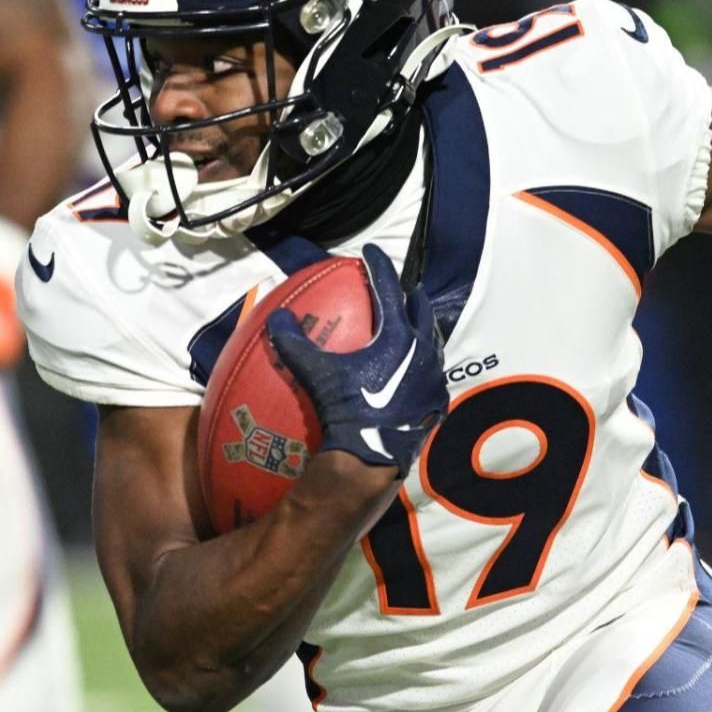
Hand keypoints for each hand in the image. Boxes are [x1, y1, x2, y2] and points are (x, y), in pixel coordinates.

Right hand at [267, 244, 446, 474]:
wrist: (370, 457)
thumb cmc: (347, 410)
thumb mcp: (317, 375)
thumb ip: (294, 344)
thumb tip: (276, 317)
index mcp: (398, 337)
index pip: (389, 290)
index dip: (379, 267)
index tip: (371, 253)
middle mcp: (423, 352)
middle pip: (421, 312)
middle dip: (411, 297)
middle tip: (403, 288)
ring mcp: (434, 379)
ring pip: (433, 342)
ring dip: (422, 329)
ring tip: (413, 324)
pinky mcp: (436, 403)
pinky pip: (434, 374)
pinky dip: (425, 363)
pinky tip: (416, 369)